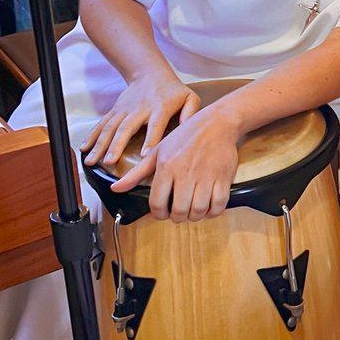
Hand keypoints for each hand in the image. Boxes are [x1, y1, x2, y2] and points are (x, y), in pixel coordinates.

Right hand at [81, 73, 200, 169]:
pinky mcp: (115, 110)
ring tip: (93, 160)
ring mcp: (124, 110)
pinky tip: (84, 149)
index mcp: (160, 108)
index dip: (150, 140)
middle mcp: (139, 109)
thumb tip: (190, 131)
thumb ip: (191, 113)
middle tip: (111, 161)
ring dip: (100, 144)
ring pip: (110, 127)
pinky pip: (101, 124)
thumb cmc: (172, 90)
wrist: (150, 73)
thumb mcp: (189, 98)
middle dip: (117, 145)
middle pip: (126, 128)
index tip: (145, 155)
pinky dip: (92, 136)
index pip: (155, 125)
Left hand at [110, 102, 241, 221]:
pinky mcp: (223, 177)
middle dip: (178, 217)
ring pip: (198, 211)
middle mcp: (185, 174)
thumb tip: (115, 188)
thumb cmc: (186, 136)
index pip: (157, 204)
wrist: (216, 123)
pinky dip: (214, 211)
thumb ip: (136, 173)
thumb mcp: (158, 151)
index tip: (163, 213)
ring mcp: (206, 176)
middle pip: (179, 211)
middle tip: (180, 212)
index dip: (159, 214)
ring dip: (195, 216)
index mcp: (166, 168)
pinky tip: (209, 206)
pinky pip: (219, 205)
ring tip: (194, 210)